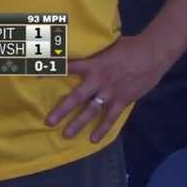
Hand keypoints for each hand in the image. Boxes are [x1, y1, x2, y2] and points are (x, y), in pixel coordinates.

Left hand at [46, 35, 169, 142]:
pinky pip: (110, 117)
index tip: (34, 76)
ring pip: (91, 111)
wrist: (152, 54)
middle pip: (76, 97)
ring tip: (66, 135)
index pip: (68, 67)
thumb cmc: (130, 47)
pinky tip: (94, 140)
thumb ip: (96, 56)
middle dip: (61, 110)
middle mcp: (98, 80)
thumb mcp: (108, 47)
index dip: (51, 71)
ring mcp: (110, 92)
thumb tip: (84, 57)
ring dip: (78, 124)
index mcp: (93, 64)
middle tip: (48, 122)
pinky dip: (102, 129)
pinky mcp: (122, 100)